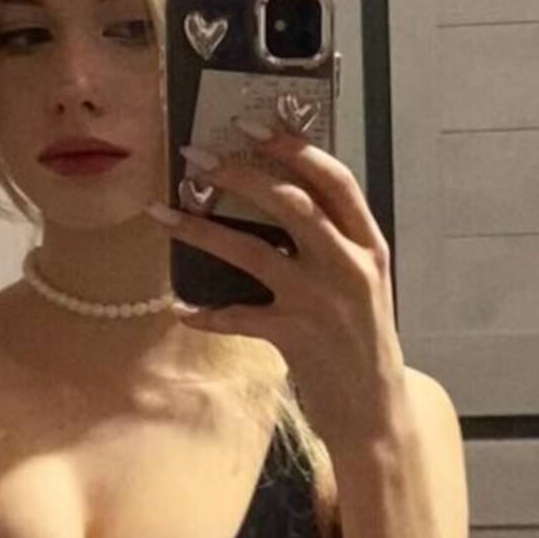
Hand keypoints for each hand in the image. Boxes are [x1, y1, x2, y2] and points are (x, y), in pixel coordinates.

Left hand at [144, 126, 407, 458]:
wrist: (375, 411)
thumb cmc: (361, 344)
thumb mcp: (362, 285)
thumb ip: (333, 246)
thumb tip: (278, 205)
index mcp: (368, 245)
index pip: (335, 180)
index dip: (293, 148)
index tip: (252, 126)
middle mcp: (349, 265)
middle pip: (292, 202)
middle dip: (240, 174)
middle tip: (196, 159)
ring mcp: (322, 300)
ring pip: (253, 251)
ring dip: (202, 230)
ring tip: (163, 215)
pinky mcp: (295, 336)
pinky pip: (238, 316)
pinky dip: (207, 314)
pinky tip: (182, 311)